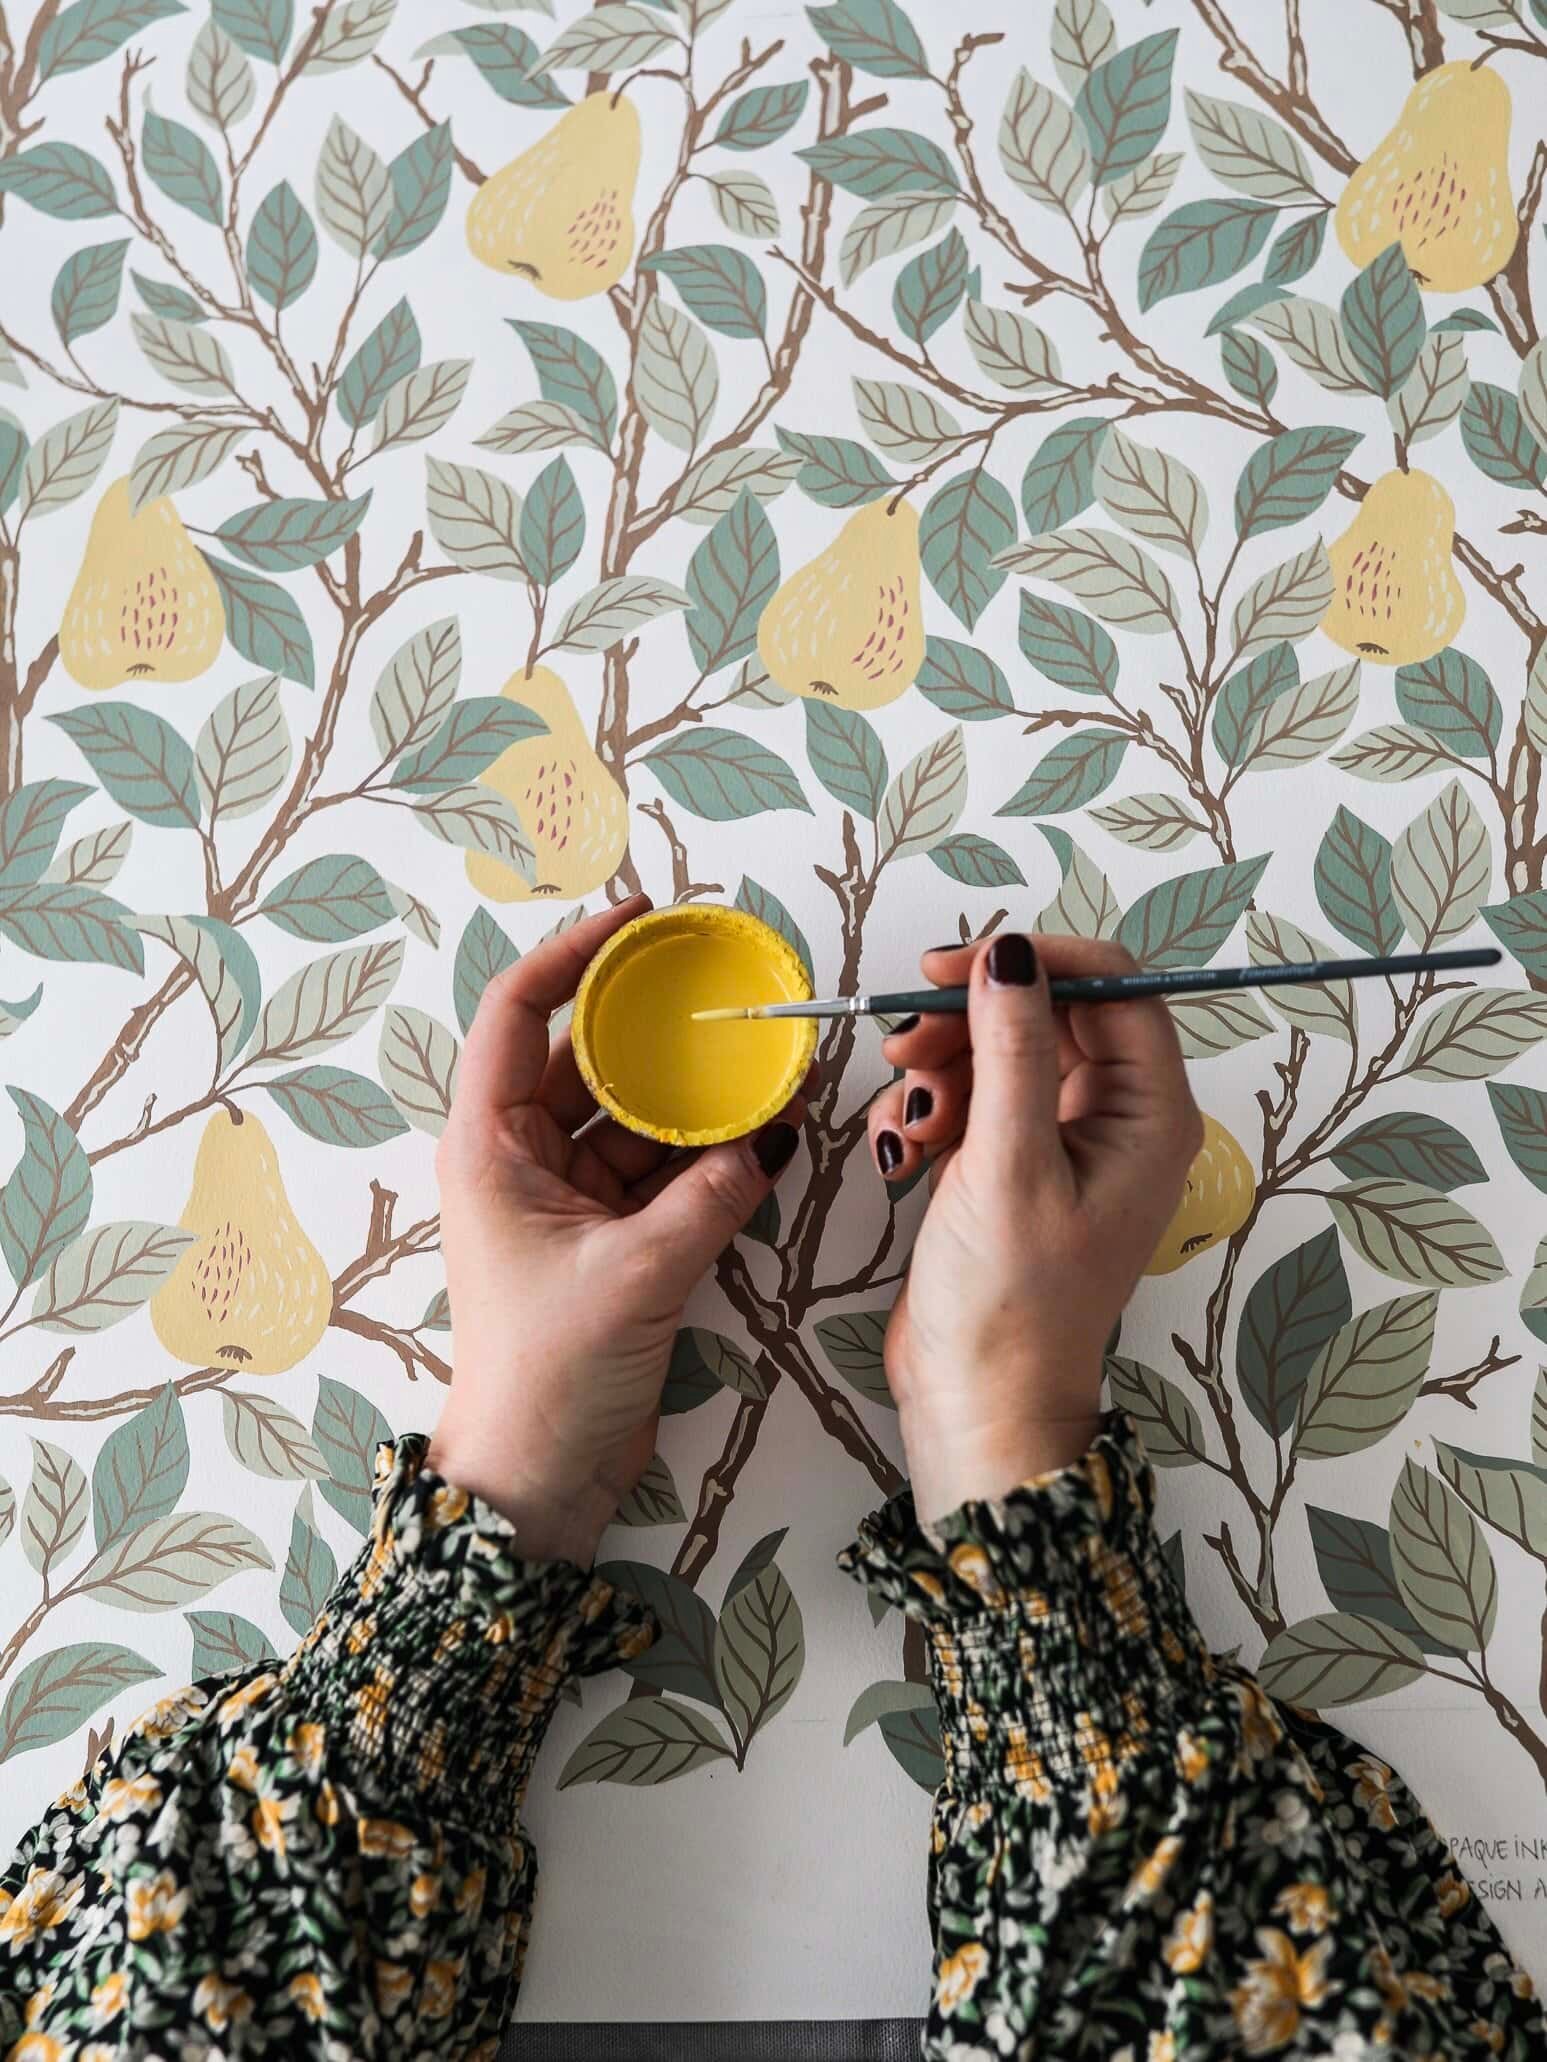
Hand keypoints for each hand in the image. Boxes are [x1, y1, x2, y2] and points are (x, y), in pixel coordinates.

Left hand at [427, 896, 807, 1563]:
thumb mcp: (636, 1275)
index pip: (518, 1011)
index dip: (573, 952)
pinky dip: (705, 1155)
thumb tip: (768, 1143)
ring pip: (633, 1116)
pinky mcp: (606, 1239)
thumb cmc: (548, 1377)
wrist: (537, 1480)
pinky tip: (763, 1138)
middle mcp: (520, 1158)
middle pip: (587, 1058)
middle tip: (723, 991)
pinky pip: (660, 1170)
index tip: (641, 918)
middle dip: (655, 1028)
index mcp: (489, 1145)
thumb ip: (709, 1198)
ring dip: (693, 1098)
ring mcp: (564, 1199)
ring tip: (764, 1068)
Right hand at [869, 933, 1201, 1519]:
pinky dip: (931, 1109)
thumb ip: (1011, 1047)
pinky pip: (971, 1095)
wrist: (977, 1402)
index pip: (1112, 986)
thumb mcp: (1008, 1163)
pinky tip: (906, 1153)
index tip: (954, 968)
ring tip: (910, 1121)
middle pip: (1046, 1012)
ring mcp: (1061, 1139)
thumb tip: (1011, 954)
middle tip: (907, 1043)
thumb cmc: (1012, 1302)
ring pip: (998, 1050)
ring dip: (941, 1068)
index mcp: (1150, 1113)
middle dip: (970, 1019)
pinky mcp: (1011, 1161)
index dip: (1035, 963)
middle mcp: (1116, 1117)